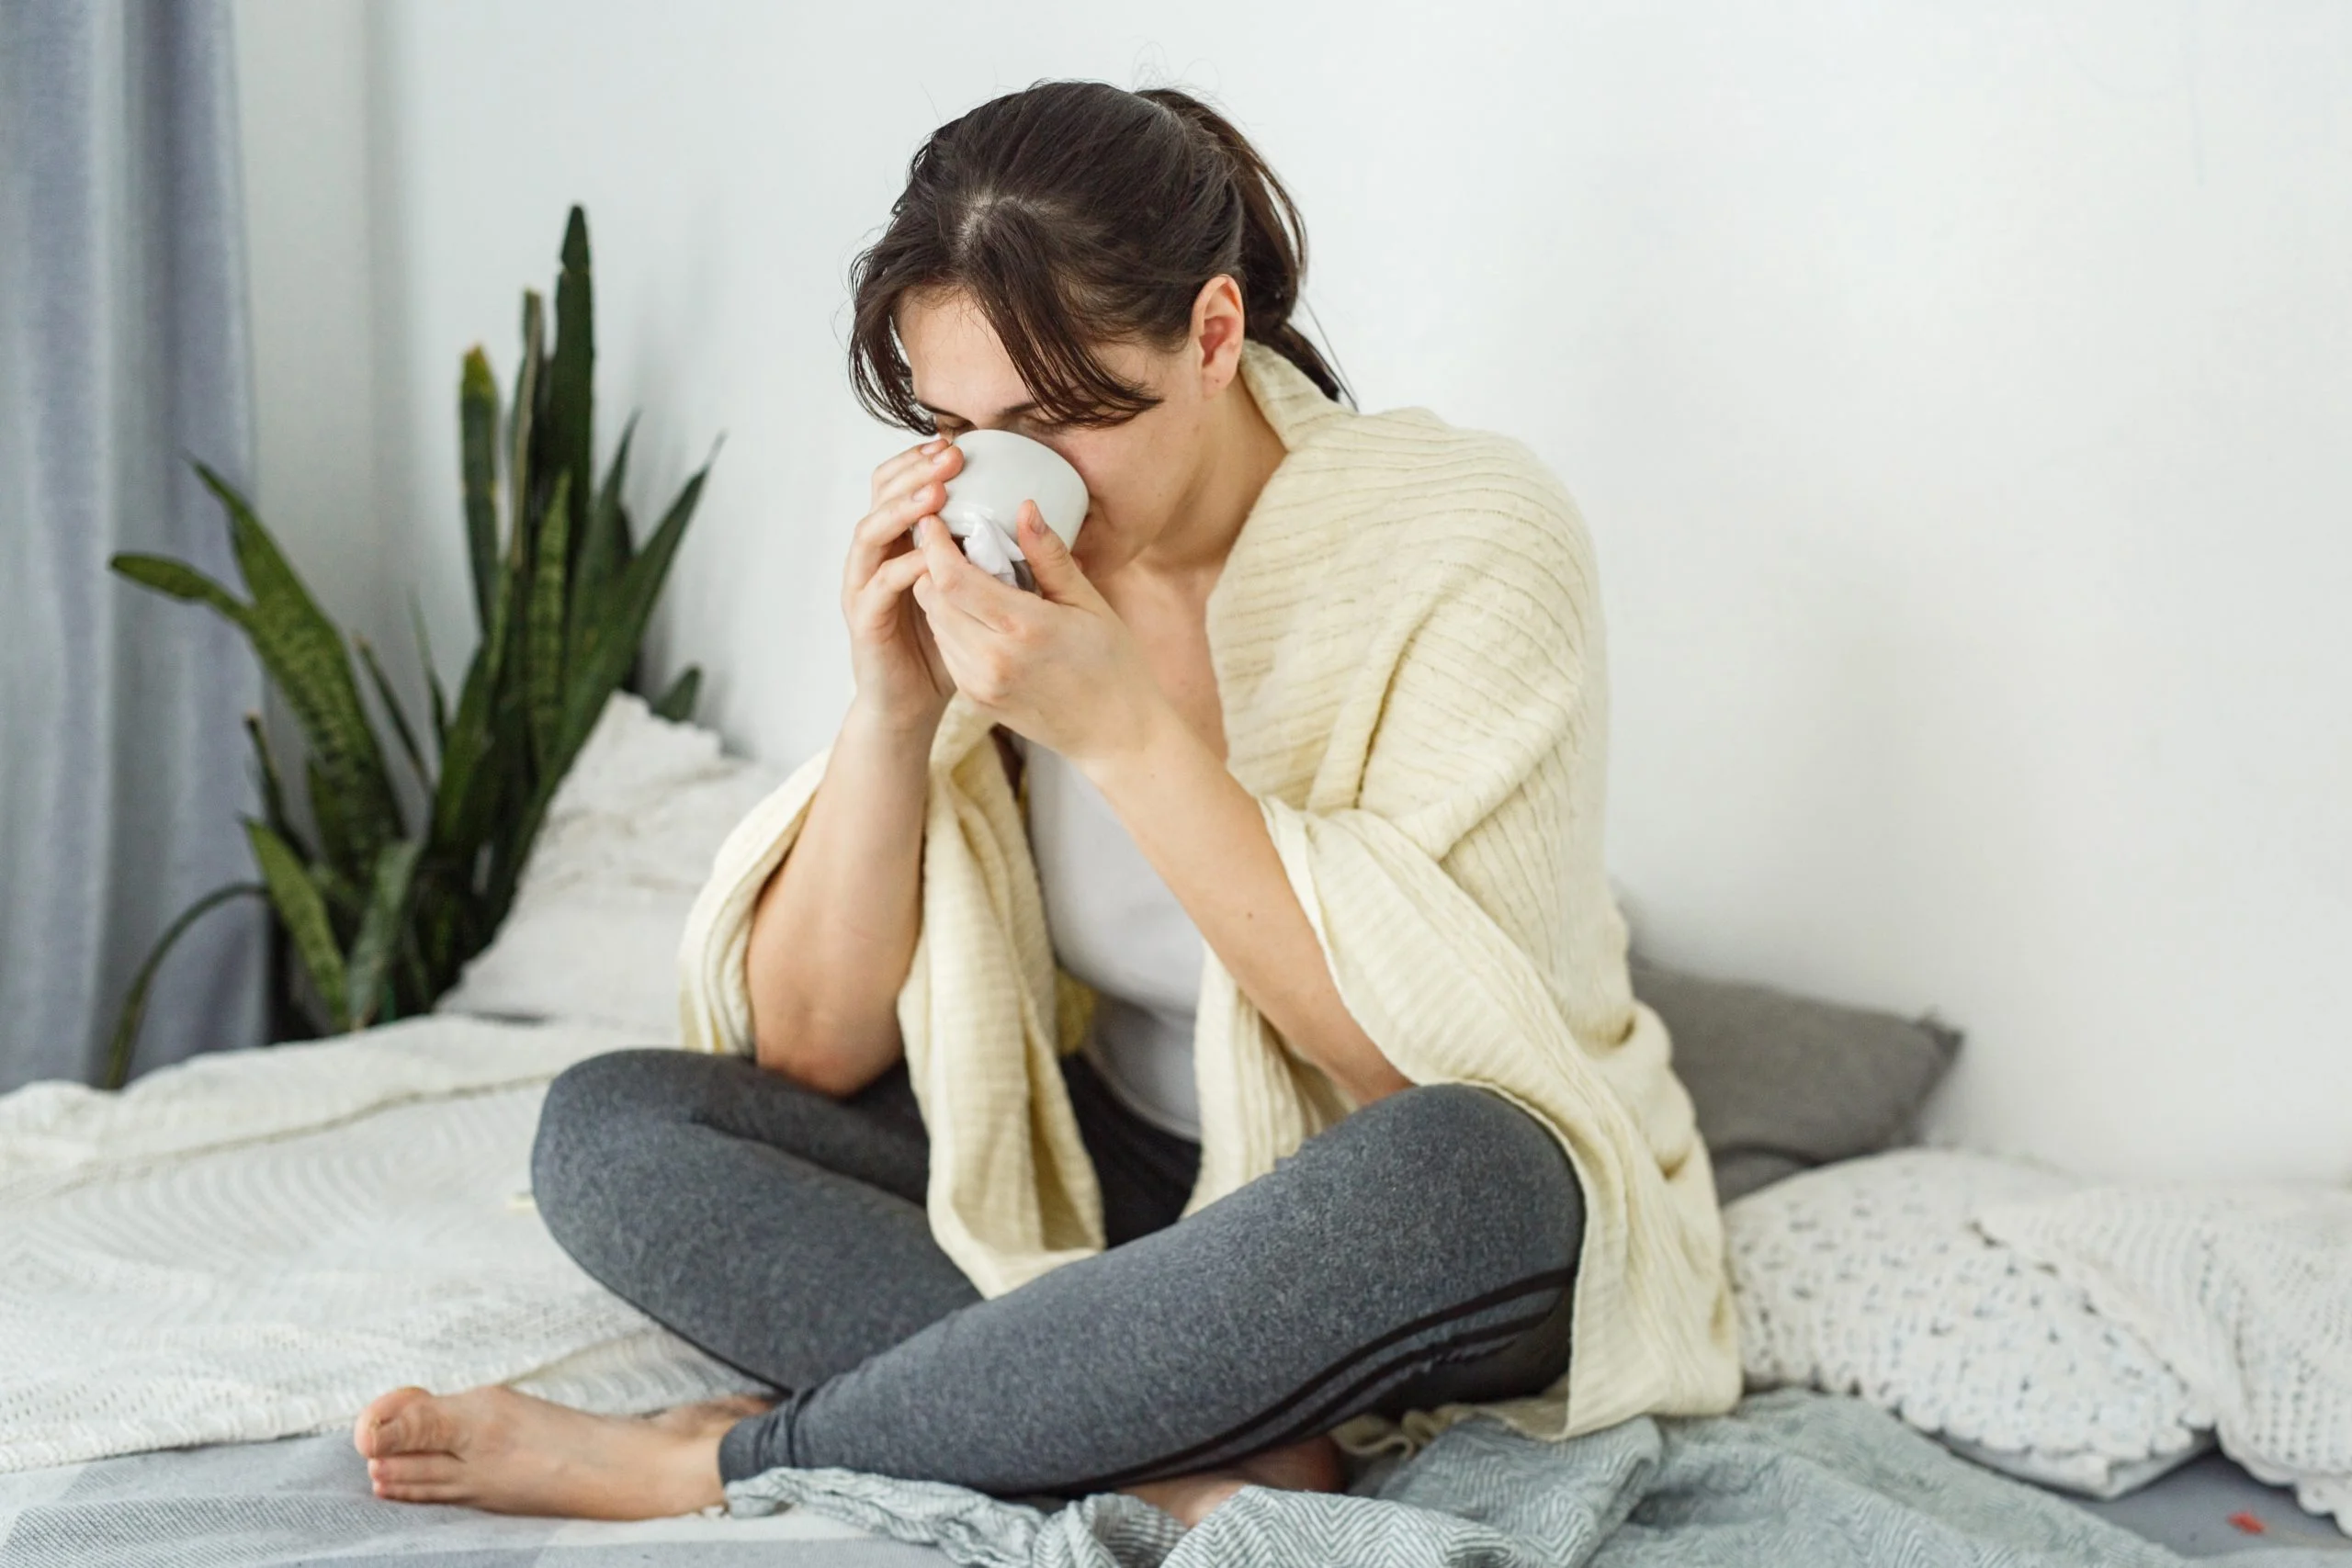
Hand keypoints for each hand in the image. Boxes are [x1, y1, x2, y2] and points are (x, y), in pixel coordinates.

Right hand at [841, 437, 963, 732]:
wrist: (911, 704)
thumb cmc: (946, 645)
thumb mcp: (975, 590)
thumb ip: (989, 552)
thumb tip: (1030, 517)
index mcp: (898, 542)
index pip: (899, 485)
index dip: (920, 461)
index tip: (956, 443)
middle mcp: (874, 557)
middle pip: (878, 497)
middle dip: (913, 473)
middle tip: (948, 456)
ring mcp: (863, 586)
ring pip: (870, 534)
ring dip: (902, 511)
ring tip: (935, 494)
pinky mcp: (864, 620)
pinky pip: (880, 585)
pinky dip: (904, 567)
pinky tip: (930, 557)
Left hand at [907, 500, 1168, 767]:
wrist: (1116, 735)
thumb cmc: (1113, 665)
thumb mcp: (1090, 603)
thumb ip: (1049, 556)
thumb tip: (1025, 508)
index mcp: (1023, 628)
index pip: (952, 578)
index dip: (934, 545)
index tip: (935, 520)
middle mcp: (992, 659)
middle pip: (932, 599)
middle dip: (930, 565)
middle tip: (945, 541)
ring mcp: (979, 684)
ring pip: (934, 623)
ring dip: (938, 594)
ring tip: (959, 573)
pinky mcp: (975, 700)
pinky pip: (946, 649)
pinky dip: (950, 623)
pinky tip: (973, 611)